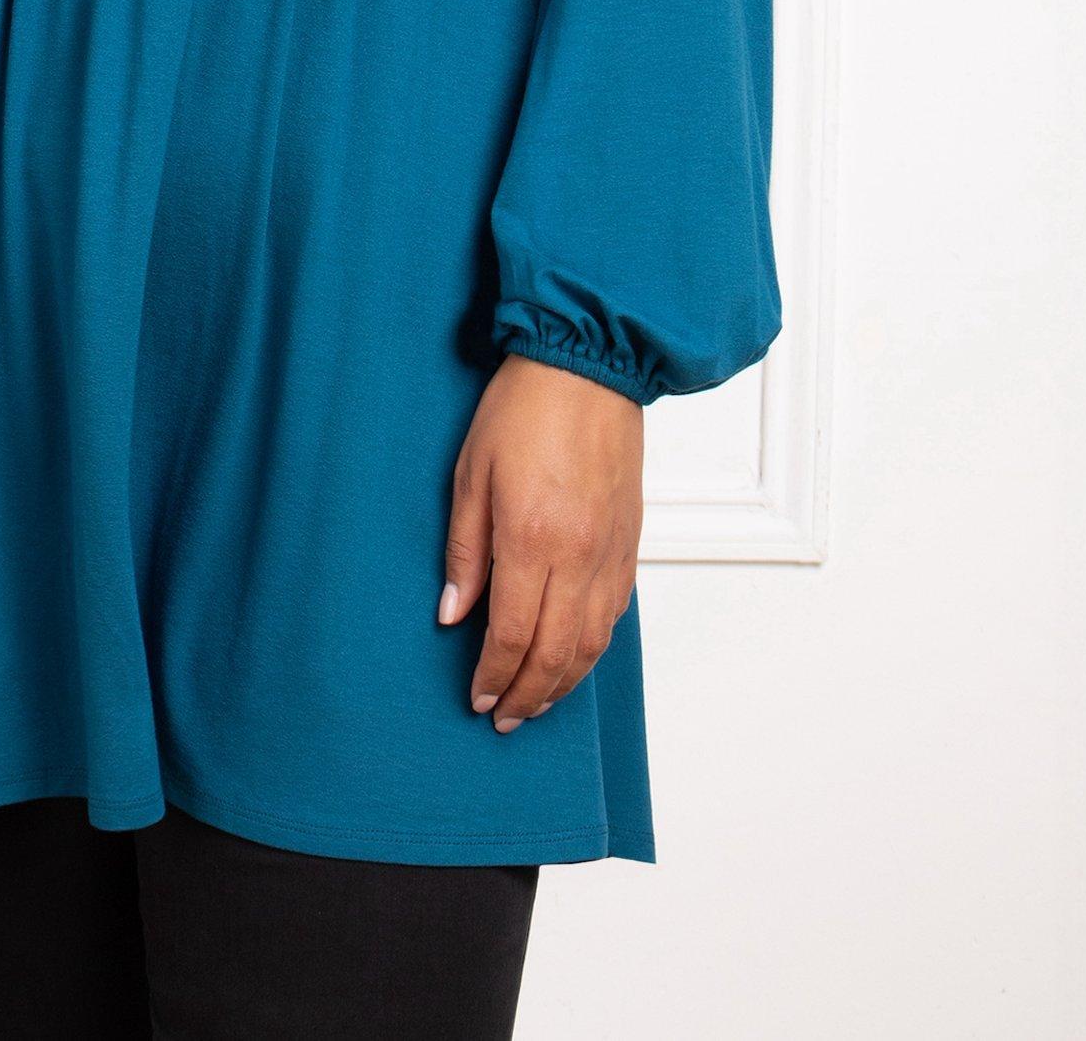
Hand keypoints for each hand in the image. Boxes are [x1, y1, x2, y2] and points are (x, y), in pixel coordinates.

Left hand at [438, 354, 642, 729]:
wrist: (588, 368)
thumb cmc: (522, 410)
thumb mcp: (470, 474)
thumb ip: (464, 551)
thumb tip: (454, 613)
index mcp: (532, 539)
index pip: (513, 634)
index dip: (494, 675)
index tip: (477, 698)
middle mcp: (579, 557)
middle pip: (556, 653)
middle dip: (527, 694)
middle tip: (503, 717)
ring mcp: (611, 553)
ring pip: (592, 643)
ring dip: (563, 682)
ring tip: (536, 702)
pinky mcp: (630, 543)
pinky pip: (614, 615)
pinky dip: (593, 648)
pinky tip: (575, 658)